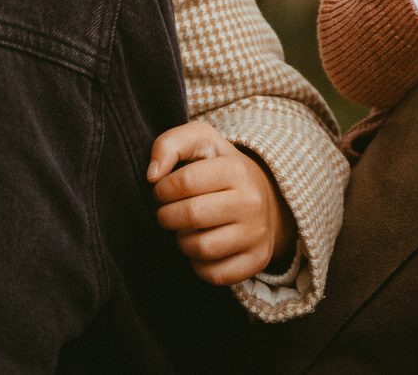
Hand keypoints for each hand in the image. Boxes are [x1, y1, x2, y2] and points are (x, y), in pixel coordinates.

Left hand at [148, 120, 292, 285]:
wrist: (265, 196)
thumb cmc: (220, 168)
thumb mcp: (201, 142)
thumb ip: (170, 144)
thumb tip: (152, 175)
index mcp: (236, 170)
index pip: (184, 182)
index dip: (162, 189)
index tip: (162, 191)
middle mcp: (251, 202)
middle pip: (190, 216)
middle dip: (167, 216)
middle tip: (167, 212)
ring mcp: (257, 233)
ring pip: (201, 249)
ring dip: (182, 241)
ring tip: (184, 230)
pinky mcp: (257, 260)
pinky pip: (215, 274)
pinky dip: (199, 266)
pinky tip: (200, 249)